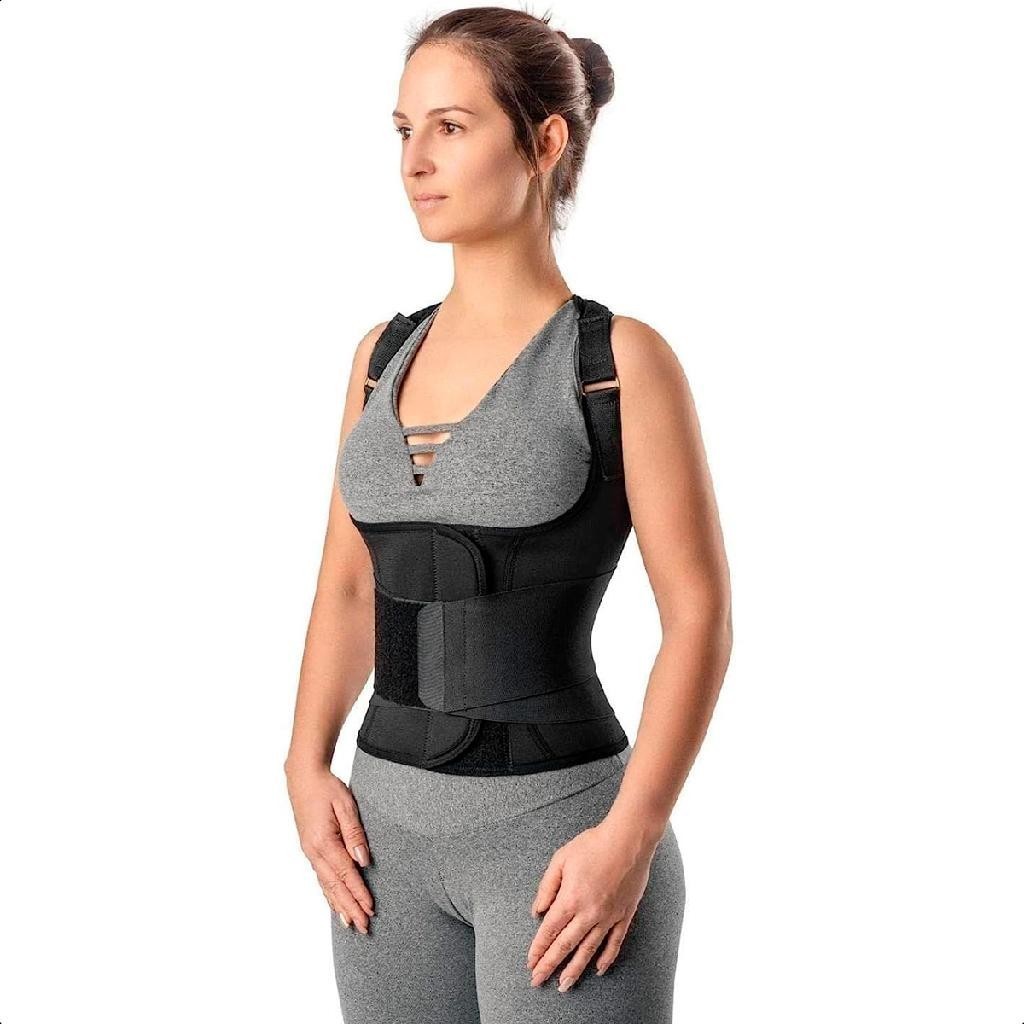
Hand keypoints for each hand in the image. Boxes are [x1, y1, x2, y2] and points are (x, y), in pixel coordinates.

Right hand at [285, 762, 374, 931]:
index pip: (345, 874)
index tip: (370, 909)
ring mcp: (310, 852)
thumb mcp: (345, 805)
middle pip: (334, 887)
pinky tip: (335, 904)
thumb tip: (364, 861)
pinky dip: (329, 894)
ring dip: (339, 906)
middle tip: (364, 927)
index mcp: (323, 842)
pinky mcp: (310, 850)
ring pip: (326, 886)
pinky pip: (321, 878)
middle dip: (350, 908)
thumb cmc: (326, 788)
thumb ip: (355, 833)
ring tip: (351, 924)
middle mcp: (314, 852)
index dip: (359, 893)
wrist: (303, 777)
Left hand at [527, 818, 656, 990]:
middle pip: (565, 946)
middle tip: (538, 981)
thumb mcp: (561, 859)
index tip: (530, 963)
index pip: (549, 931)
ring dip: (575, 969)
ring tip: (565, 985)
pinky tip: (598, 969)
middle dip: (549, 965)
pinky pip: (614, 942)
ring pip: (588, 950)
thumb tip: (537, 910)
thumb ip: (547, 887)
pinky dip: (606, 958)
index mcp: (570, 898)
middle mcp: (588, 913)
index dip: (538, 949)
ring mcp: (608, 916)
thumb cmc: (592, 844)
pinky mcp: (624, 914)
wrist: (628, 840)